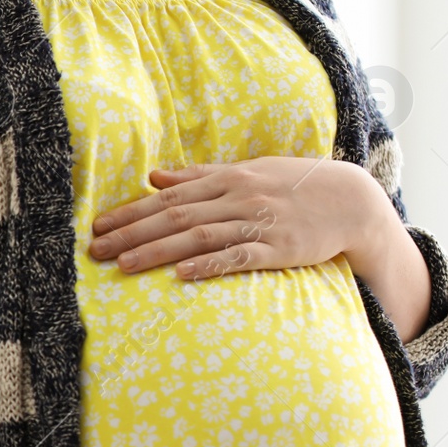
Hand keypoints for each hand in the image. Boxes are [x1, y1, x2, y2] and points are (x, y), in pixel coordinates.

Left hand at [86, 157, 387, 279]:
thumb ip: (198, 176)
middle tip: (96, 251)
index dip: (130, 212)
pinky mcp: (278, 249)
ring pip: (198, 237)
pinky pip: (238, 258)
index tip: (98, 227)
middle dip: (132, 234)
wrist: (351, 200)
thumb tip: (154, 176)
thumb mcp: (246, 172)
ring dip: (158, 251)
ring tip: (124, 267)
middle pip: (175, 217)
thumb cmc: (291, 186)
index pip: (167, 197)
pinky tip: (181, 274)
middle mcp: (237, 198)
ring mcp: (258, 223)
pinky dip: (209, 265)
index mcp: (226, 179)